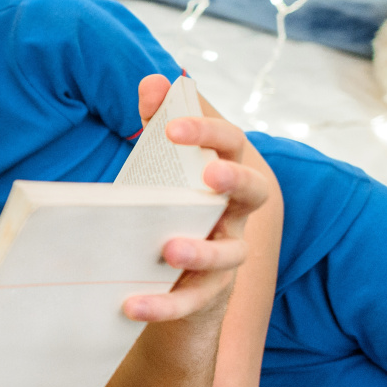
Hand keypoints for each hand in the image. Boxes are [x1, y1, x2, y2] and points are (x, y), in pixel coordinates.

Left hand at [122, 75, 267, 322]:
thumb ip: (156, 125)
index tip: (171, 125)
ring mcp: (226, 258)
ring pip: (230, 255)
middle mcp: (234, 216)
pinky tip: (131, 304)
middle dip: (235, 180)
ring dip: (202, 251)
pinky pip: (191, 303)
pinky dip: (163, 305)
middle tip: (210, 175)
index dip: (207, 131)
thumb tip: (153, 81)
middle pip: (255, 193)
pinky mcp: (206, 297)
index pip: (231, 146)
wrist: (172, 284)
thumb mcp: (161, 168)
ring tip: (169, 249)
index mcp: (224, 178)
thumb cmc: (170, 209)